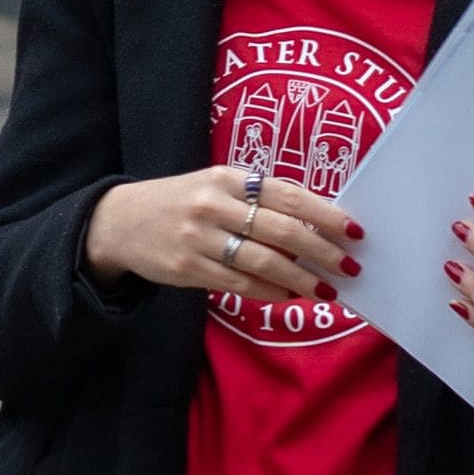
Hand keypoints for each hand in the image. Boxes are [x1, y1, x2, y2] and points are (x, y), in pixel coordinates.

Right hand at [85, 162, 362, 302]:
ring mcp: (200, 238)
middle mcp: (215, 204)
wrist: (118, 221)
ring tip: (325, 290)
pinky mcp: (188, 268)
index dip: (326, 215)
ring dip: (301, 279)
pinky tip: (288, 296)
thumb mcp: (216, 186)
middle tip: (348, 267)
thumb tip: (314, 227)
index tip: (354, 231)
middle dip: (322, 252)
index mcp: (229, 177)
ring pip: (264, 262)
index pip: (289, 195)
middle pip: (282, 231)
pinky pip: (239, 285)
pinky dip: (270, 293)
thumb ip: (258, 200)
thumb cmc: (181, 202)